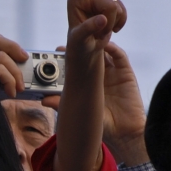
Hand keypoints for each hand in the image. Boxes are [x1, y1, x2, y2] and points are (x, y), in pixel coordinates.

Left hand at [40, 42, 145, 164]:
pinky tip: (105, 46)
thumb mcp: (82, 113)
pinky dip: (113, 48)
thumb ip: (63, 106)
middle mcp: (100, 75)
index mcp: (89, 82)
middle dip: (83, 44)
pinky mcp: (126, 73)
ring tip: (89, 37)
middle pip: (92, 54)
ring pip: (105, 51)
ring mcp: (113, 72)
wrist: (125, 132)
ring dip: (98, 42)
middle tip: (74, 38)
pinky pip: (120, 56)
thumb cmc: (104, 125)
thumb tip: (44, 100)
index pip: (79, 64)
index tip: (59, 50)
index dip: (71, 55)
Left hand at [66, 0, 126, 70]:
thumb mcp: (79, 39)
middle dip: (107, 22)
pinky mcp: (111, 3)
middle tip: (96, 33)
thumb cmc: (78, 44)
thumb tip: (103, 18)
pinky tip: (112, 28)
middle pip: (109, 4)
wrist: (86, 48)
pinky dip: (121, 21)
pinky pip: (123, 10)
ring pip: (117, 8)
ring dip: (112, 23)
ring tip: (100, 31)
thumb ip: (88, 28)